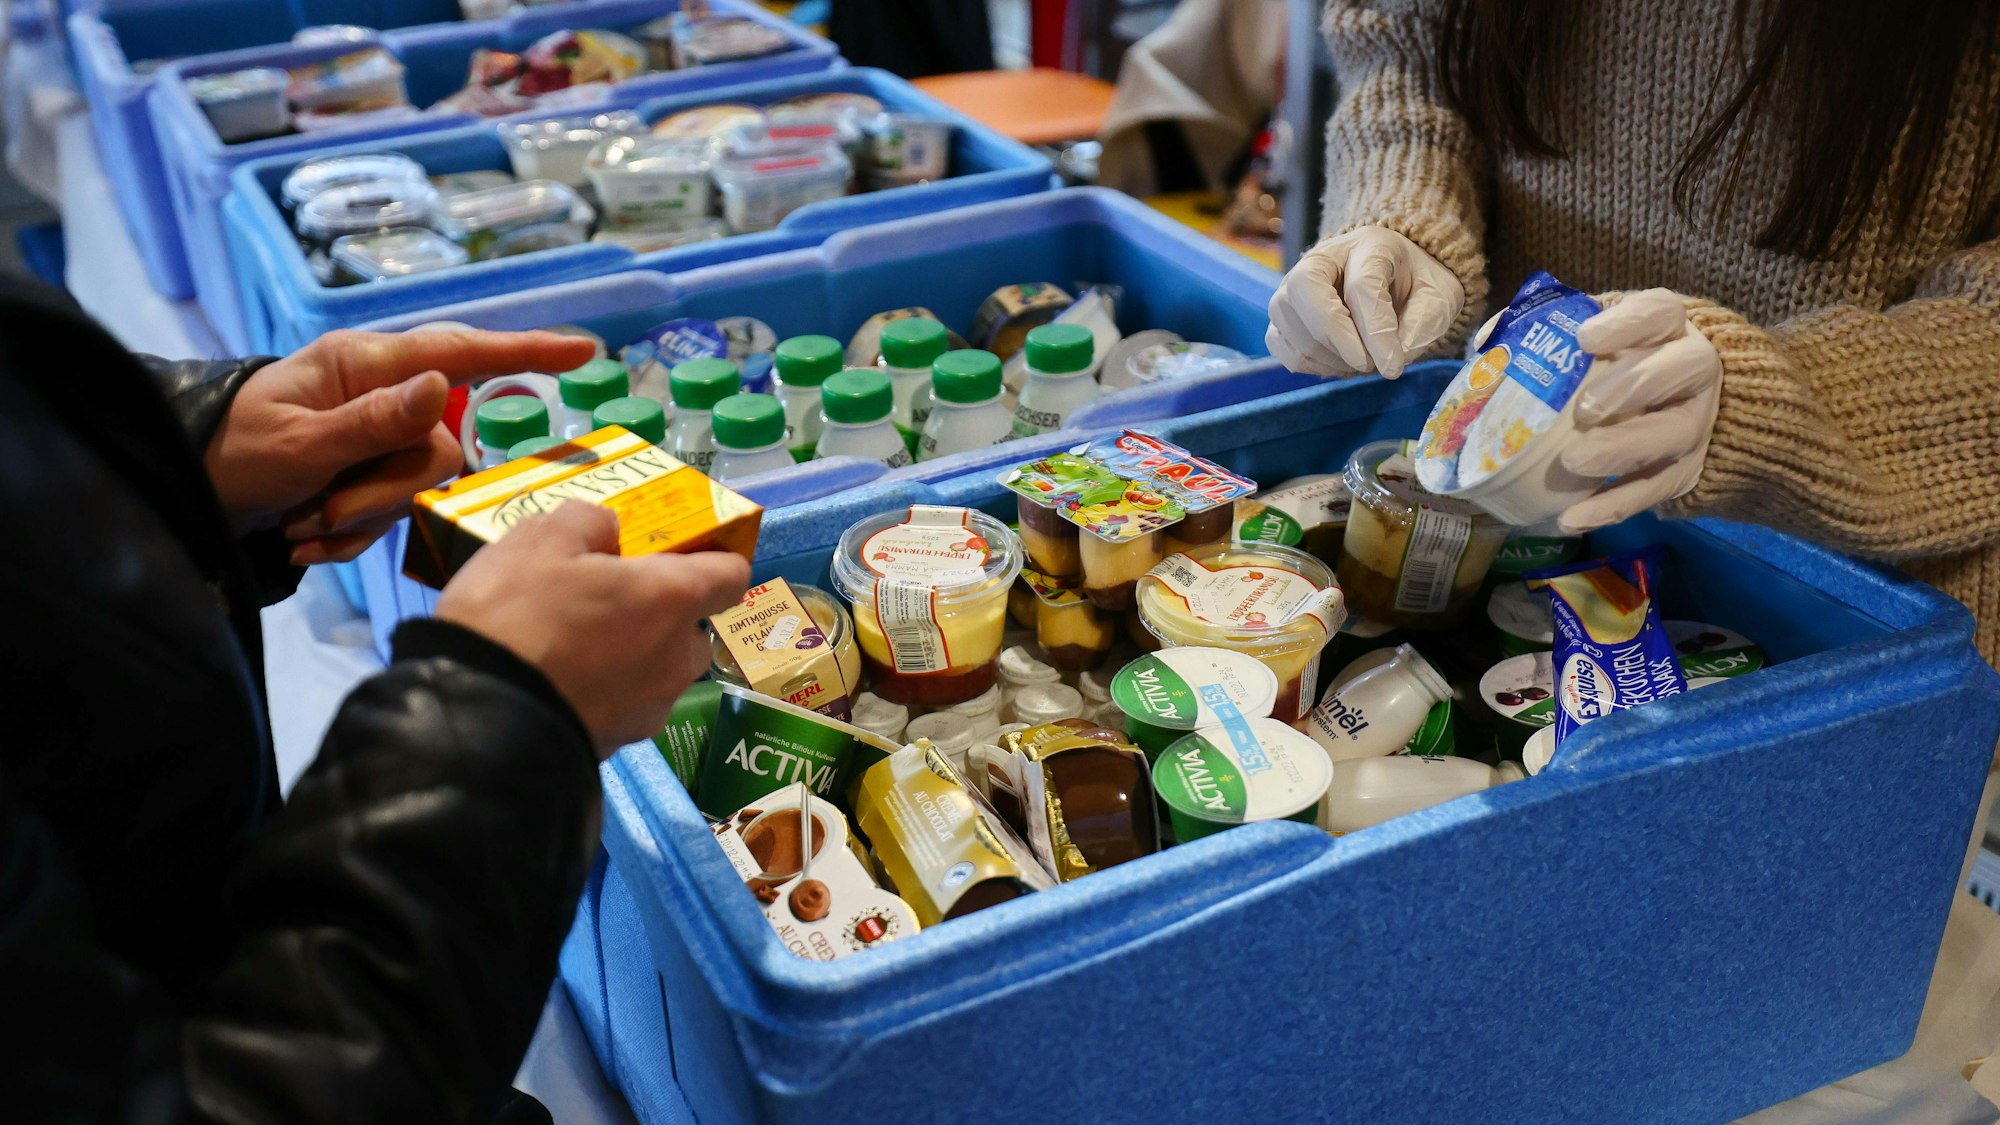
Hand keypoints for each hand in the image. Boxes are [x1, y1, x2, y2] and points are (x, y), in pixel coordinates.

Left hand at [206, 328, 595, 563]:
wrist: (189, 494)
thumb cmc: (231, 454)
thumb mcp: (297, 443)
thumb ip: (373, 421)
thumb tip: (442, 384)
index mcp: (363, 366)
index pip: (459, 351)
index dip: (525, 353)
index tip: (583, 353)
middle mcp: (381, 396)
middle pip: (438, 446)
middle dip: (384, 492)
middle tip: (322, 514)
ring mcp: (379, 440)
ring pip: (418, 487)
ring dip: (361, 518)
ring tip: (302, 527)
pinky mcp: (371, 479)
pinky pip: (392, 513)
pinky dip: (351, 536)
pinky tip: (304, 538)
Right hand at [434, 503, 750, 752]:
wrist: (478, 724)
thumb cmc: (517, 617)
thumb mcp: (538, 540)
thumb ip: (586, 522)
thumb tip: (608, 531)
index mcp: (673, 599)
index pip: (731, 574)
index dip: (710, 559)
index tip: (674, 554)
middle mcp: (678, 657)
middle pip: (691, 627)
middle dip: (660, 612)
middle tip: (605, 598)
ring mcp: (653, 708)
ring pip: (659, 669)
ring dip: (632, 653)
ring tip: (572, 643)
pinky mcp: (621, 744)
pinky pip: (625, 704)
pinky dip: (604, 690)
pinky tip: (558, 680)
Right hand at [1266, 226, 1461, 378]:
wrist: (1395, 279)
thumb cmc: (1417, 286)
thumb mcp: (1440, 297)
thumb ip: (1424, 324)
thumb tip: (1391, 359)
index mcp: (1370, 246)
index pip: (1362, 284)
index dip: (1376, 330)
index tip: (1392, 366)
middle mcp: (1322, 258)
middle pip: (1305, 288)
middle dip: (1334, 336)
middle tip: (1365, 364)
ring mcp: (1293, 285)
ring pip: (1289, 322)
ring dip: (1328, 356)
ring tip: (1363, 360)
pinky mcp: (1281, 315)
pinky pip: (1282, 346)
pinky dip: (1311, 363)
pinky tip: (1341, 362)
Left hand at [1556, 289, 1723, 533]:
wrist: (1682, 403)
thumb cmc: (1622, 360)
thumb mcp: (1595, 333)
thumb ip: (1548, 331)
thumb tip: (1487, 341)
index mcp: (1670, 326)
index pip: (1660, 312)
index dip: (1628, 323)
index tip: (1586, 338)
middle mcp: (1694, 371)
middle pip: (1681, 370)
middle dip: (1632, 387)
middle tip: (1584, 409)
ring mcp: (1694, 422)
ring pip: (1671, 435)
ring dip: (1622, 451)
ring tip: (1573, 462)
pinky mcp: (1686, 470)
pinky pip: (1653, 492)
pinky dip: (1612, 507)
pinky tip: (1571, 518)